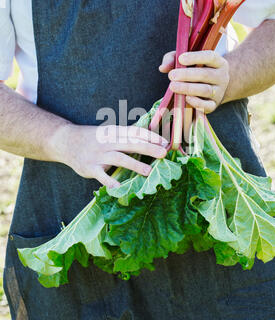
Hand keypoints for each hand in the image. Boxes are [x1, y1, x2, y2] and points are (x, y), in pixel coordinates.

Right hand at [51, 124, 167, 187]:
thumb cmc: (93, 138)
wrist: (66, 141)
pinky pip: (101, 175)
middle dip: (148, 148)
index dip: (150, 136)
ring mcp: (99, 155)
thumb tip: (150, 140)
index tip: (165, 142)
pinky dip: (109, 181)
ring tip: (149, 171)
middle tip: (163, 154)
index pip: (135, 132)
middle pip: (131, 144)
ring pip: (119, 158)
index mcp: (114, 132)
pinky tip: (119, 187)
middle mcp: (108, 142)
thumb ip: (126, 137)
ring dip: (135, 164)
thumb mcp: (109, 133)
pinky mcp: (90, 167)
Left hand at [159, 50, 229, 113]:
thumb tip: (163, 68)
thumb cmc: (197, 70)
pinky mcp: (214, 104)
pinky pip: (207, 105)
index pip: (210, 56)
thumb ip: (173, 59)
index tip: (180, 59)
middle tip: (171, 75)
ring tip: (173, 86)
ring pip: (205, 90)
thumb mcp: (187, 60)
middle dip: (187, 75)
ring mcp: (219, 92)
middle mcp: (221, 76)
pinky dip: (197, 103)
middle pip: (205, 74)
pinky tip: (186, 99)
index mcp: (217, 62)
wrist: (214, 87)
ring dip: (188, 88)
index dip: (195, 57)